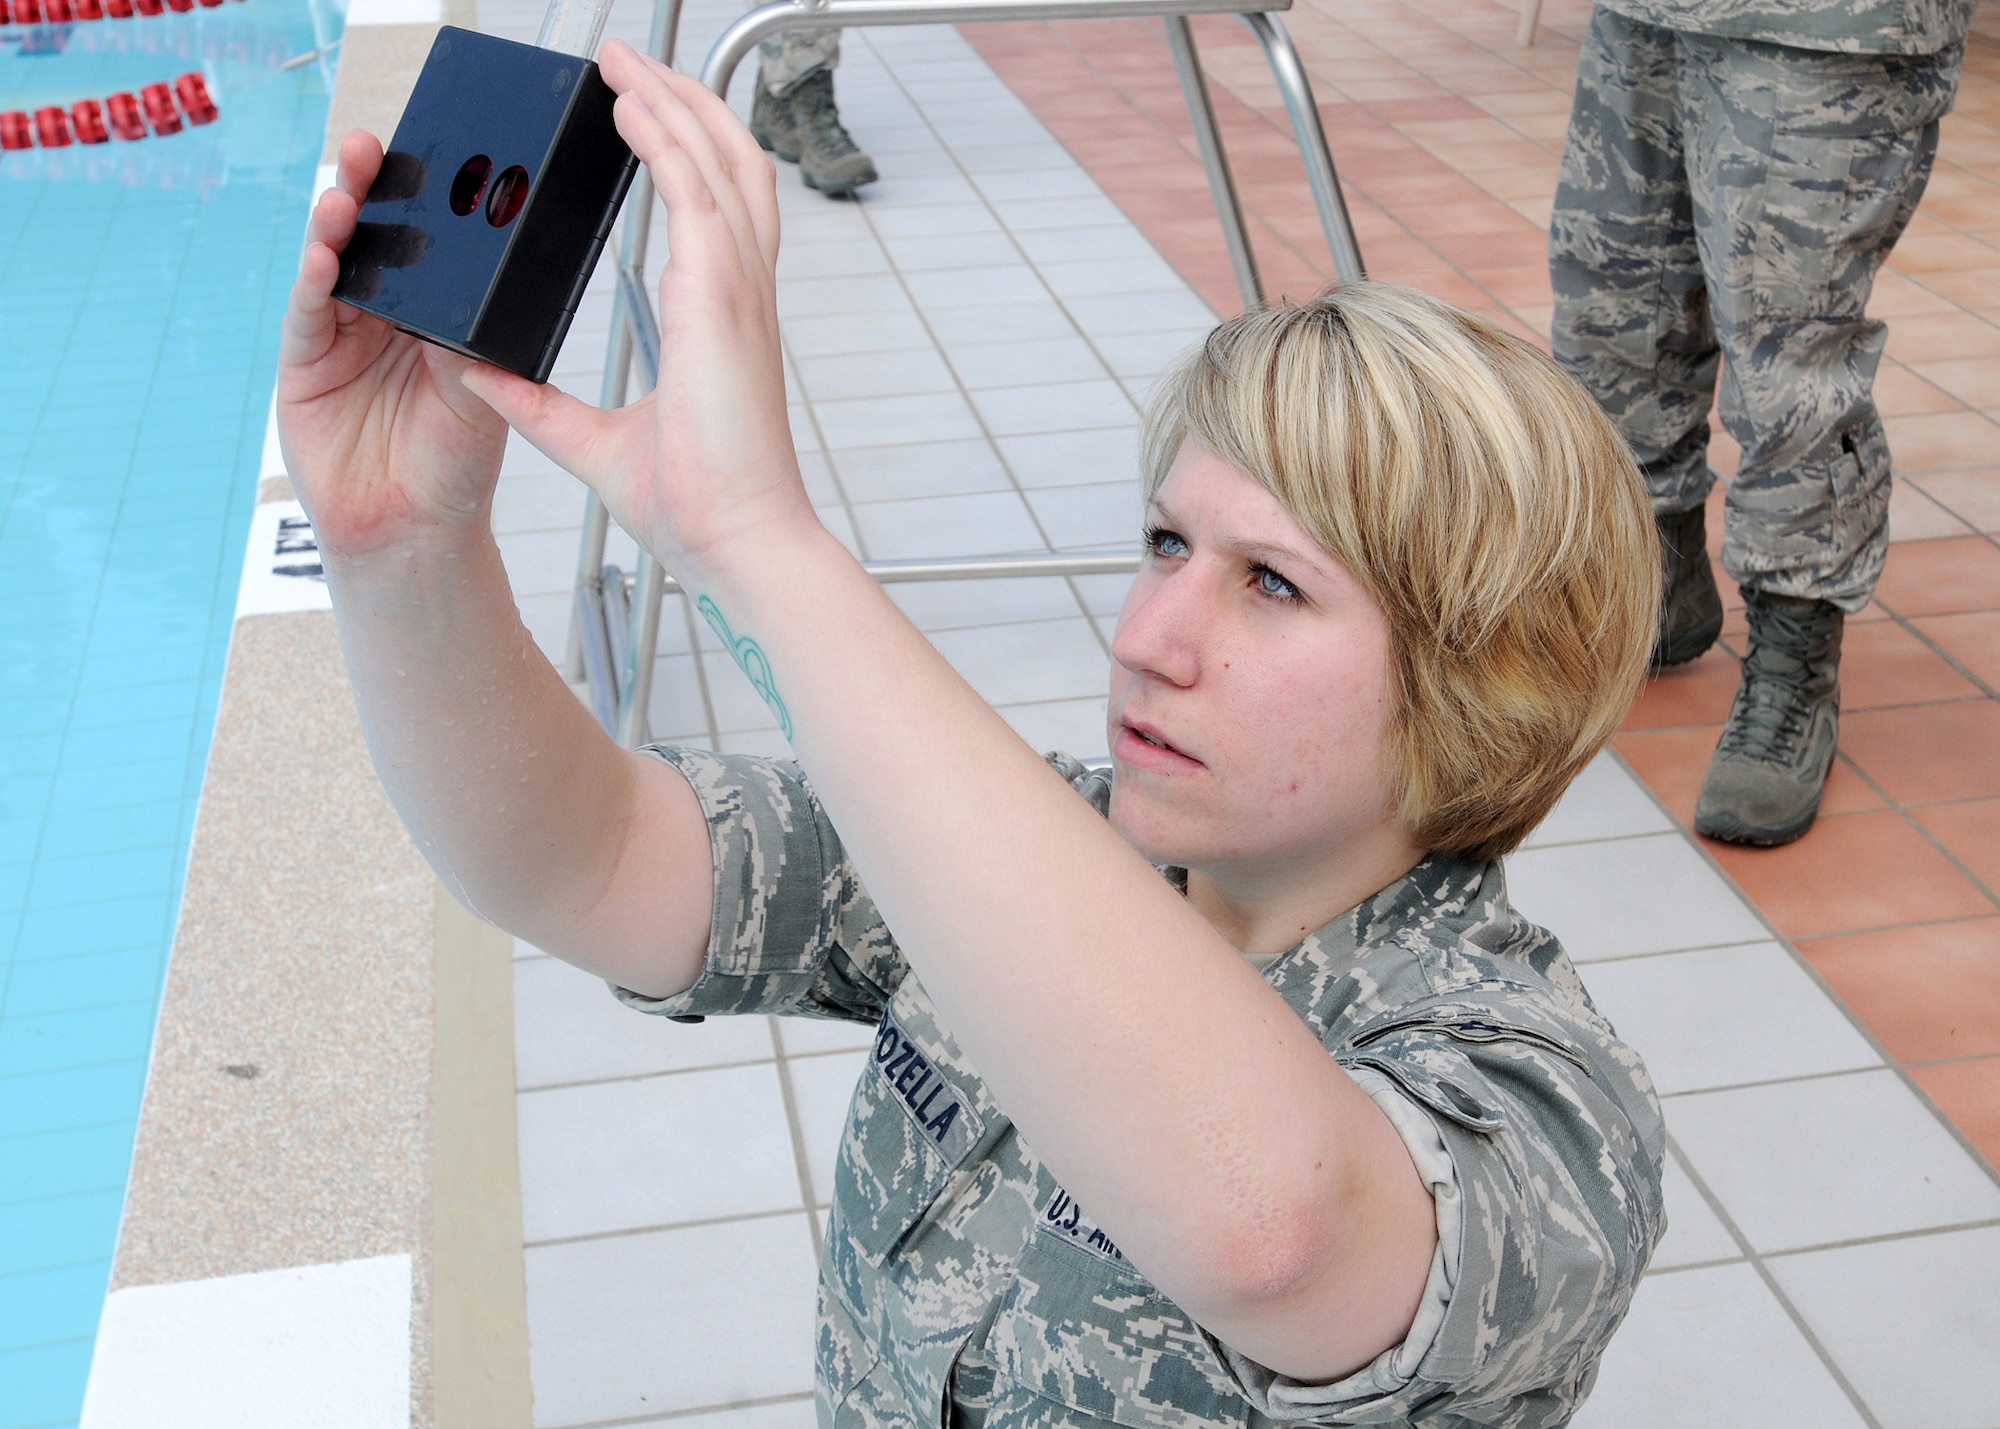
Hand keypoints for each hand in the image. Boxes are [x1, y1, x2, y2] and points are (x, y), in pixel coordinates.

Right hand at [277, 129, 509, 559]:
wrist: (416, 529)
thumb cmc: (457, 464)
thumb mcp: (481, 394)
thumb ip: (474, 341)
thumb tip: (485, 284)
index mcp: (431, 316)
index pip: (421, 246)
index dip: (417, 203)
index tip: (424, 158)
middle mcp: (383, 316)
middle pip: (370, 242)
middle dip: (367, 193)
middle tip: (368, 150)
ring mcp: (340, 336)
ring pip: (332, 267)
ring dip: (335, 229)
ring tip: (346, 196)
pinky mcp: (306, 364)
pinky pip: (307, 316)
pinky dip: (313, 285)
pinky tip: (322, 259)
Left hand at [463, 41, 816, 577]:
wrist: (736, 539)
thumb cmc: (698, 505)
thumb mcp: (593, 442)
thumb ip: (536, 402)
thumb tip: (478, 373)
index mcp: (723, 321)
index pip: (715, 209)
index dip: (687, 152)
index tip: (642, 116)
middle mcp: (738, 294)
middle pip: (730, 164)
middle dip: (684, 103)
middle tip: (630, 64)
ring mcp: (737, 292)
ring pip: (719, 160)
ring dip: (672, 101)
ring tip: (624, 64)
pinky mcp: (720, 299)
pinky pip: (693, 191)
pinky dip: (664, 138)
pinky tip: (627, 107)